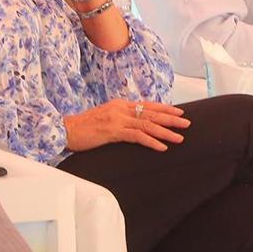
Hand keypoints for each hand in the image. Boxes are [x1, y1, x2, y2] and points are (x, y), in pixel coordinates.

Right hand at [63, 99, 189, 152]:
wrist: (65, 129)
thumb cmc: (83, 127)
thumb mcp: (104, 118)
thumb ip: (120, 118)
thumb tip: (135, 124)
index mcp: (120, 104)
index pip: (148, 105)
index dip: (165, 108)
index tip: (179, 112)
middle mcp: (121, 109)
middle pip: (152, 113)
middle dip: (171, 118)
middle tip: (187, 123)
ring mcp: (117, 119)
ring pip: (148, 124)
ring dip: (166, 132)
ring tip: (180, 138)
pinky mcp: (113, 131)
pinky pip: (137, 136)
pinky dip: (151, 142)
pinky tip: (162, 147)